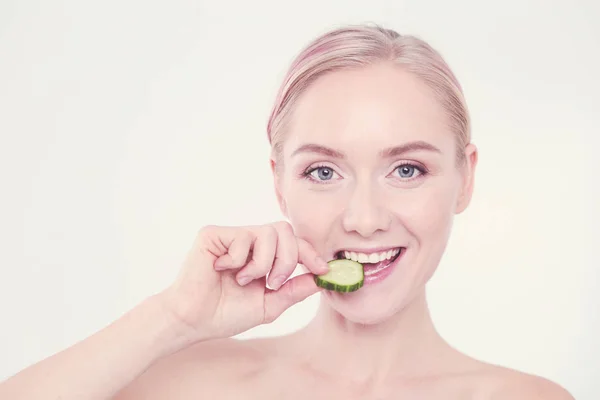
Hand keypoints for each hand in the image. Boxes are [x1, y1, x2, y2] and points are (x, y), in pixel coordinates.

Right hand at [159, 221, 329, 342]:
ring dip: (263, 263)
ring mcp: (232, 235)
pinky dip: (239, 259)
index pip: (293, 243)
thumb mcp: (269, 304)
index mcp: (263, 256)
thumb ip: (294, 290)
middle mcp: (249, 241)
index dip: (310, 253)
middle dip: (288, 259)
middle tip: (272, 282)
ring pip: (268, 233)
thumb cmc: (225, 313)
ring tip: (244, 279)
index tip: (323, 269)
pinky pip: (243, 237)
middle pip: (285, 230)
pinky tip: (223, 270)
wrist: (194, 320)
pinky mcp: (214, 233)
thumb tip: (322, 279)